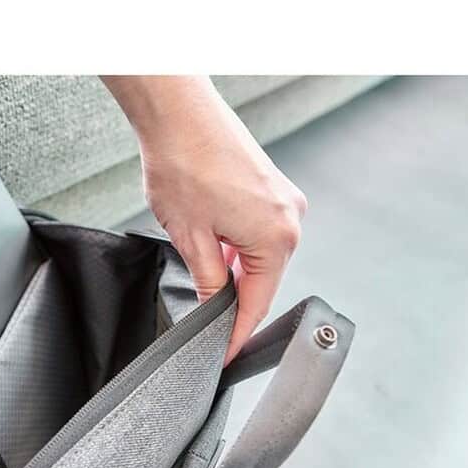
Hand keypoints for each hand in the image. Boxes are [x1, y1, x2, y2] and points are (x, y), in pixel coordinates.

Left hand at [102, 76, 304, 362]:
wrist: (177, 111)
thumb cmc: (182, 164)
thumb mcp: (190, 238)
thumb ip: (208, 281)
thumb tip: (214, 308)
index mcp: (276, 238)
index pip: (257, 303)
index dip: (236, 334)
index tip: (222, 357)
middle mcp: (290, 218)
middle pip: (264, 280)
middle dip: (236, 305)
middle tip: (208, 333)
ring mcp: (284, 199)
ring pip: (260, 256)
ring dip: (235, 274)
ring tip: (204, 290)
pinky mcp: (271, 186)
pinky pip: (258, 232)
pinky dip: (238, 249)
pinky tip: (213, 252)